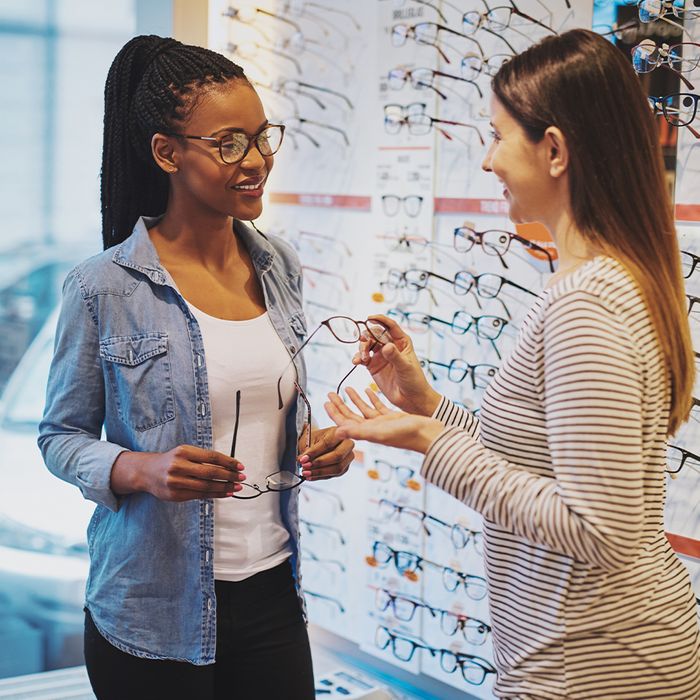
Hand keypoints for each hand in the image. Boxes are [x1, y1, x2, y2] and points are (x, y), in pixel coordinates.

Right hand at [111, 445, 245, 501]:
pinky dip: (215, 495)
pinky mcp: (175, 495)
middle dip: (229, 476)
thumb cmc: (171, 460)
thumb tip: (229, 466)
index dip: (228, 462)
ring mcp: (176, 482)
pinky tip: (225, 493)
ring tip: (236, 487)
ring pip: (206, 486)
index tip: (240, 466)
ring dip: (224, 487)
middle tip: (241, 477)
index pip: (211, 457)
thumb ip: (203, 458)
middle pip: (210, 472)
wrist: (147, 472)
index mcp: (183, 451)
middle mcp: (178, 466)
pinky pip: (200, 496)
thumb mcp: (185, 452)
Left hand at [297, 425, 354, 480]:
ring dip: (319, 472)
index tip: (303, 459)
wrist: (317, 442)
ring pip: (337, 468)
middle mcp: (347, 444)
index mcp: (338, 432)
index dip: (315, 452)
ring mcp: (348, 456)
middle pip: (338, 456)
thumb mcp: (309, 440)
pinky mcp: (345, 467)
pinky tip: (311, 476)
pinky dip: (320, 476)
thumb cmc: (314, 438)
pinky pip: (334, 474)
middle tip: (305, 466)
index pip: (328, 443)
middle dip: (319, 463)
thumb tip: (303, 460)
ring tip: (306, 472)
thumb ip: (308, 450)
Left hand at [324, 388, 443, 453]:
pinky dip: (371, 398)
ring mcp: (383, 423)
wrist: (428, 434)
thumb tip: (337, 432)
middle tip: (330, 393)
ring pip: (364, 410)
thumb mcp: (379, 432)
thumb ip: (358, 431)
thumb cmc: (406, 435)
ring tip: (346, 388)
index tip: (325, 402)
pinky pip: (378, 407)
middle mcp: (373, 428)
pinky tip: (367, 390)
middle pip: (352, 415)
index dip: (334, 413)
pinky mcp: (393, 417)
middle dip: (340, 405)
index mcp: (368, 432)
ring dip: (354, 399)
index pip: (345, 422)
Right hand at [354, 314, 440, 415]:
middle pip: (374, 334)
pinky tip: (356, 362)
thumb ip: (395, 356)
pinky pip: (362, 357)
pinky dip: (357, 357)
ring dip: (361, 348)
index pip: (390, 326)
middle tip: (364, 342)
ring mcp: (380, 355)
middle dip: (367, 336)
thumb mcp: (406, 367)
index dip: (379, 319)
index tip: (369, 318)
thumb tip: (386, 346)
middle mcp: (390, 346)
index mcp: (401, 342)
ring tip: (362, 358)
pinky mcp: (373, 365)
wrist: (410, 399)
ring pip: (366, 344)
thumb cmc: (414, 381)